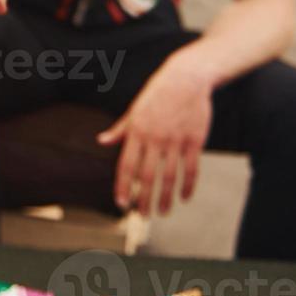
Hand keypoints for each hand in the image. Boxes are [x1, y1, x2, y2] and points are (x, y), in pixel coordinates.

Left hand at [97, 55, 214, 213]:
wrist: (185, 78)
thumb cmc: (157, 94)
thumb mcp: (134, 110)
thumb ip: (120, 129)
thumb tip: (101, 141)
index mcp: (137, 131)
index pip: (127, 166)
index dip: (123, 187)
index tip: (121, 203)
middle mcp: (155, 138)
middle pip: (147, 176)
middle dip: (144, 200)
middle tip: (143, 216)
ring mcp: (175, 140)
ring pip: (169, 176)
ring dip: (166, 198)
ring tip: (162, 212)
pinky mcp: (194, 140)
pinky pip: (191, 168)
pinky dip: (188, 185)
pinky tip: (184, 197)